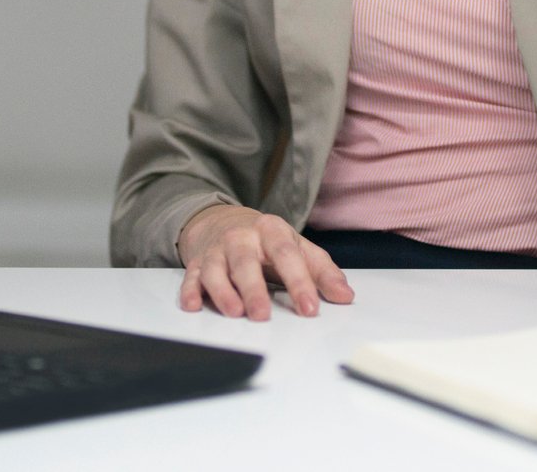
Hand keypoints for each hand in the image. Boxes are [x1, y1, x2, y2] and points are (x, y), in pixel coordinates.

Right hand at [176, 205, 353, 320]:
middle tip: (263, 316)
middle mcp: (241, 238)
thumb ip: (322, 271)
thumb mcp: (298, 247)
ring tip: (235, 313)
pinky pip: (191, 277)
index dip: (299, 282)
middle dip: (254, 289)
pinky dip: (190, 291)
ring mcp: (217, 250)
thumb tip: (345, 297)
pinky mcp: (197, 263)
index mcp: (272, 231)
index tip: (310, 309)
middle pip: (246, 262)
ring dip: (223, 292)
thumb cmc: (267, 240)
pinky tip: (194, 305)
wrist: (223, 220)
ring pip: (216, 269)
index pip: (287, 255)